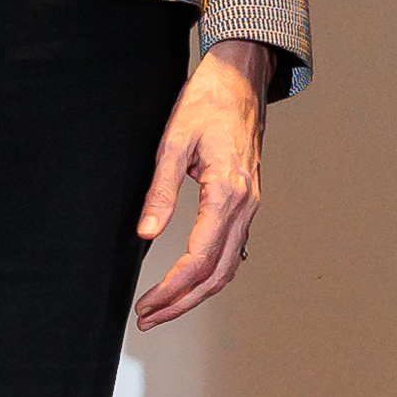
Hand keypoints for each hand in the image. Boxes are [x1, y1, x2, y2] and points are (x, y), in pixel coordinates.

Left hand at [133, 41, 273, 327]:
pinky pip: (234, 250)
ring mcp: (251, 205)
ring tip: (164, 307)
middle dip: (182, 303)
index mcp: (227, 193)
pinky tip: (191, 281)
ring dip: (196, 293)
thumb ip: (160, 192)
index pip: (199, 259)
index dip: (170, 288)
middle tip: (149, 318)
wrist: (241, 78)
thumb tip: (146, 233)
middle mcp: (246, 205)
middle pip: (217, 274)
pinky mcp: (248, 201)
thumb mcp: (173, 143)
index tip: (145, 304)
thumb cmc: (208, 102)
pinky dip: (212, 274)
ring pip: (228, 266)